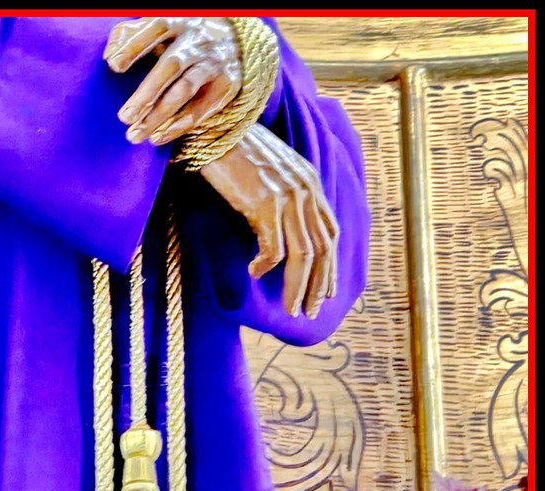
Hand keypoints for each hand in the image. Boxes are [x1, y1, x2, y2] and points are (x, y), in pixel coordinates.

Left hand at [104, 17, 240, 145]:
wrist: (231, 37)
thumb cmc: (179, 36)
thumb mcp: (155, 27)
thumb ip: (129, 37)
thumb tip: (110, 59)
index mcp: (177, 21)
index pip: (155, 29)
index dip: (135, 47)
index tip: (115, 67)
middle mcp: (197, 40)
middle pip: (170, 67)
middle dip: (146, 94)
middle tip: (124, 118)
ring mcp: (213, 63)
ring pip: (184, 90)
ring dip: (159, 116)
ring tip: (135, 135)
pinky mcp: (227, 84)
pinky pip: (200, 110)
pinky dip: (177, 127)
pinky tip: (157, 138)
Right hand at [201, 123, 338, 318]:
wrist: (214, 125)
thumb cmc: (233, 148)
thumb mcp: (269, 171)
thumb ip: (283, 195)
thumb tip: (279, 228)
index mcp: (310, 182)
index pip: (330, 232)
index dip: (331, 266)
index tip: (326, 291)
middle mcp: (305, 189)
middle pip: (323, 248)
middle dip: (319, 284)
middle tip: (310, 311)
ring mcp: (287, 196)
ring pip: (303, 253)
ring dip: (298, 286)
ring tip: (291, 307)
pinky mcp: (264, 202)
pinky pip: (273, 246)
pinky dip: (267, 265)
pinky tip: (255, 274)